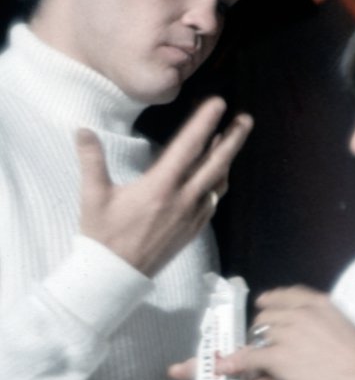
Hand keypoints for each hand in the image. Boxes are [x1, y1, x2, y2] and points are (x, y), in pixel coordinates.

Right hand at [78, 97, 251, 275]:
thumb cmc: (103, 235)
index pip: (188, 147)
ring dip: (225, 159)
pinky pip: (213, 200)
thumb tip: (82, 130)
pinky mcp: (194, 228)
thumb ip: (91, 160)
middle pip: (215, 163)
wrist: (115, 275)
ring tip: (231, 139)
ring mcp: (192, 215)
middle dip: (233, 138)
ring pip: (217, 181)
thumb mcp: (93, 196)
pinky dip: (217, 182)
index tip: (218, 104)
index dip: (204, 123)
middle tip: (246, 119)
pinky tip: (217, 174)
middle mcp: (183, 199)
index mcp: (160, 187)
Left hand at [217, 286, 354, 379]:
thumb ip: (324, 321)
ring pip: (259, 334)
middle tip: (263, 341)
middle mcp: (301, 314)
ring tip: (252, 357)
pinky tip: (226, 367)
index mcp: (320, 304)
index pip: (288, 294)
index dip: (273, 299)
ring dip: (254, 345)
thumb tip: (314, 328)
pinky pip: (251, 356)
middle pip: (268, 314)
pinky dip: (237, 362)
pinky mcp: (278, 358)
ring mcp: (288, 335)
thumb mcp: (346, 326)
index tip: (264, 303)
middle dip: (263, 327)